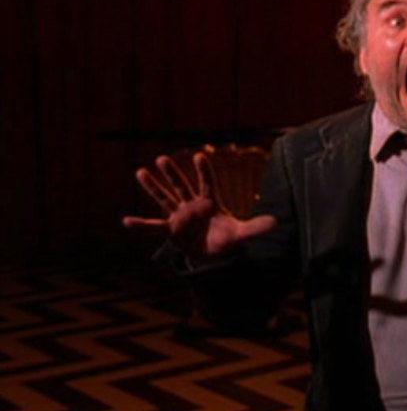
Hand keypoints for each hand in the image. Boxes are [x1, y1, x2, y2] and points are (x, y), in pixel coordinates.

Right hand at [123, 152, 275, 257]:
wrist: (213, 256)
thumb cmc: (227, 240)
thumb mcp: (242, 234)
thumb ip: (256, 226)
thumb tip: (276, 221)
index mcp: (210, 202)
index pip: (207, 183)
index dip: (204, 170)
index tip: (200, 154)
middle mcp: (193, 205)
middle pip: (182, 186)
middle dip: (173, 173)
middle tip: (163, 158)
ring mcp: (180, 216)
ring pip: (165, 198)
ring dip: (153, 186)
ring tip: (141, 171)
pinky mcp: (171, 230)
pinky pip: (153, 227)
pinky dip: (141, 225)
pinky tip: (126, 220)